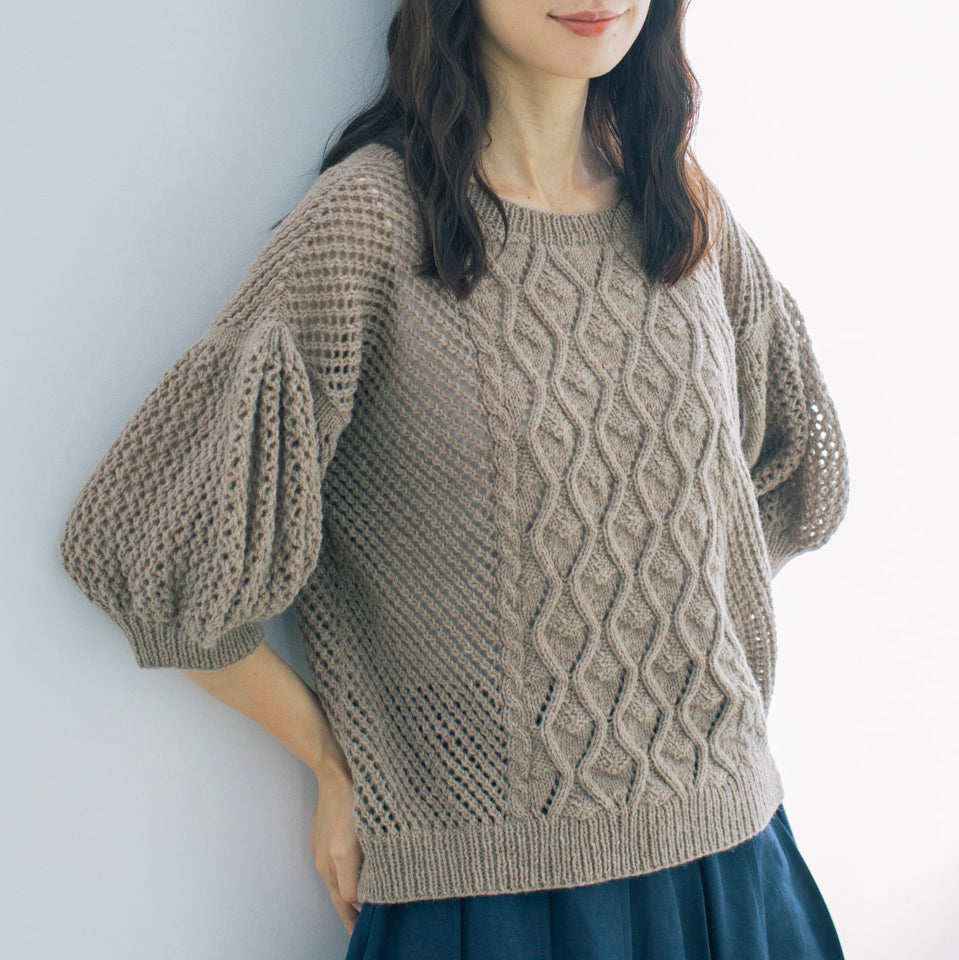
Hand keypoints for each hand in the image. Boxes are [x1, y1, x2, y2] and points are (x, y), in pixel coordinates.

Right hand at [311, 761, 364, 934]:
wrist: (336, 772)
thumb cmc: (361, 796)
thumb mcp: (373, 831)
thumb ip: (373, 862)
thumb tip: (370, 886)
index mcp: (340, 858)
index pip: (350, 899)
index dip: (363, 910)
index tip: (376, 918)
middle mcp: (326, 859)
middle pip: (337, 898)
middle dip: (349, 916)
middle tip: (359, 932)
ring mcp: (319, 850)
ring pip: (331, 884)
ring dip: (343, 898)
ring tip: (356, 912)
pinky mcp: (318, 840)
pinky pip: (328, 868)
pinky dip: (338, 880)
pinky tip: (347, 880)